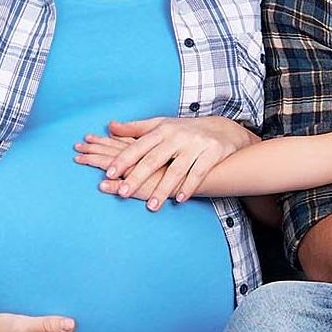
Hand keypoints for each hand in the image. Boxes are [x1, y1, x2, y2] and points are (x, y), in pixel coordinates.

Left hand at [78, 116, 257, 211]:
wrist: (222, 129)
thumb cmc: (184, 130)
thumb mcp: (161, 125)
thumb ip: (135, 128)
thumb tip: (110, 127)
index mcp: (162, 129)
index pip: (139, 146)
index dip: (123, 159)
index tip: (108, 173)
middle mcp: (177, 136)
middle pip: (154, 159)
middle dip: (138, 177)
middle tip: (123, 193)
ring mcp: (195, 145)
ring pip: (176, 169)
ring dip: (163, 189)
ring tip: (151, 206)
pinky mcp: (212, 153)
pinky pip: (198, 172)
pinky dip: (189, 186)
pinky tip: (179, 199)